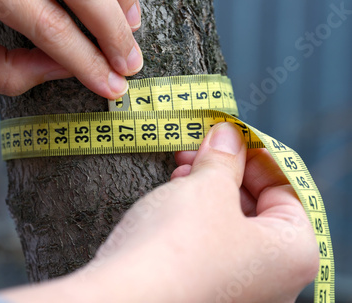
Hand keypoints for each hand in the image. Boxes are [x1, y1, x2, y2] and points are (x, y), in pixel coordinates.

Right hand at [0, 123, 318, 302]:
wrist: (127, 296)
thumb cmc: (178, 247)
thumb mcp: (208, 187)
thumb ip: (225, 158)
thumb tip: (228, 136)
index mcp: (292, 252)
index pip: (286, 188)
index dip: (255, 154)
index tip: (229, 134)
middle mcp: (274, 277)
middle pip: (258, 205)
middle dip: (226, 170)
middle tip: (200, 147)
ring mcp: (239, 287)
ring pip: (231, 223)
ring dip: (207, 188)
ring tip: (181, 168)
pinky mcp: (207, 288)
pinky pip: (211, 243)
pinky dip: (196, 215)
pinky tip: (174, 196)